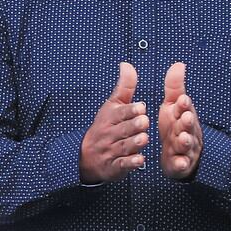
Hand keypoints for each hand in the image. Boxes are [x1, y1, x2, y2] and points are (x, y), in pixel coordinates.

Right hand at [79, 61, 148, 182]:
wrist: (85, 156)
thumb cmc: (104, 127)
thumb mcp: (111, 106)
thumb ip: (124, 87)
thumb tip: (127, 64)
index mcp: (109, 119)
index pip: (119, 114)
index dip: (129, 111)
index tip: (140, 107)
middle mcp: (109, 135)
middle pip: (122, 130)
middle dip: (133, 126)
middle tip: (145, 121)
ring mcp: (110, 151)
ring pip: (123, 147)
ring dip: (133, 143)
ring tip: (144, 138)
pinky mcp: (114, 166)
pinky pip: (122, 165)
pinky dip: (130, 163)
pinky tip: (139, 160)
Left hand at [159, 61, 199, 179]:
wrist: (178, 153)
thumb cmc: (175, 125)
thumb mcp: (173, 106)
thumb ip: (174, 87)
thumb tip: (179, 63)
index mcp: (183, 116)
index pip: (185, 109)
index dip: (184, 105)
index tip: (181, 99)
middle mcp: (187, 131)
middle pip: (188, 126)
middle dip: (187, 122)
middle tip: (185, 117)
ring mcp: (185, 148)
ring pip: (187, 144)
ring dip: (186, 142)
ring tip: (183, 139)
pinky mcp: (180, 163)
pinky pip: (182, 164)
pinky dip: (181, 164)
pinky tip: (179, 163)